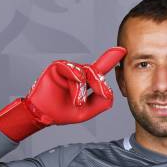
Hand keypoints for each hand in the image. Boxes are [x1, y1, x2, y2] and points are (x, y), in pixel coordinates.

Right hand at [0, 47, 126, 140]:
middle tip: (103, 94)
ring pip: (84, 72)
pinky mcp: (58, 66)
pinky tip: (75, 85)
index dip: (111, 59)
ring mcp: (69, 69)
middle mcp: (79, 73)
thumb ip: (101, 103)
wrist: (43, 115)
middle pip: (96, 72)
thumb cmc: (62, 112)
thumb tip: (110, 93)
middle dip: (101, 84)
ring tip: (78, 102)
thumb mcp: (87, 112)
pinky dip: (75, 77)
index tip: (122, 50)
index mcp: (86, 82)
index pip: (101, 69)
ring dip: (83, 88)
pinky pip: (71, 68)